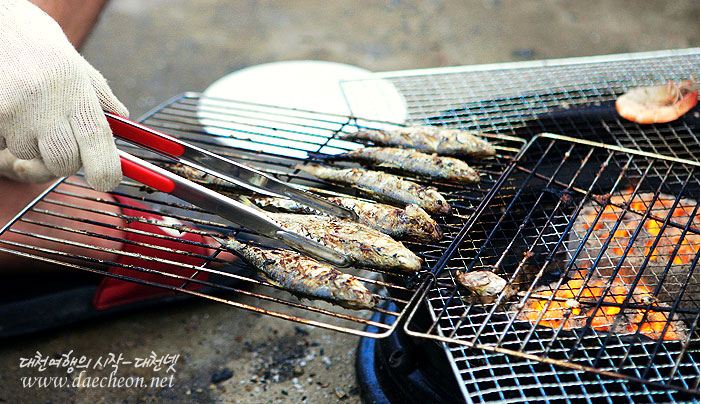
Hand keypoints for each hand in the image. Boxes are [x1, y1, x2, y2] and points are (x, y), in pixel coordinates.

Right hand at [0, 0, 127, 190]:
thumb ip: (99, 97)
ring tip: (27, 108)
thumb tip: (124, 121)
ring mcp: (11, 114)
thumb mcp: (74, 64)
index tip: (107, 180)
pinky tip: (8, 106)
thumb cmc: (34, 42)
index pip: (97, 143)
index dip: (106, 171)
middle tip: (59, 134)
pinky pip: (3, 145)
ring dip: (32, 142)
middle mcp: (43, 105)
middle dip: (64, 157)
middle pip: (63, 163)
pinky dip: (7, 135)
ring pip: (30, 155)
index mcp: (73, 89)